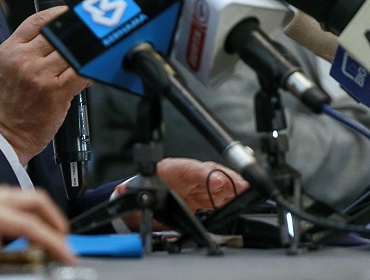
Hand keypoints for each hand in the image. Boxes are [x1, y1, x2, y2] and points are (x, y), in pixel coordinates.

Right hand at [0, 7, 91, 163]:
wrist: (0, 135)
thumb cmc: (2, 105)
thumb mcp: (4, 67)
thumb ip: (25, 49)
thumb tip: (56, 39)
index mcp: (9, 50)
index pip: (37, 21)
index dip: (58, 13)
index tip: (69, 13)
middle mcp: (23, 59)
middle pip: (57, 34)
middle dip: (74, 34)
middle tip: (86, 33)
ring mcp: (40, 75)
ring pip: (71, 52)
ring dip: (84, 53)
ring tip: (89, 54)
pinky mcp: (55, 92)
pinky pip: (80, 72)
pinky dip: (89, 69)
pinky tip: (91, 70)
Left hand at [0, 164, 75, 270]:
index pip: (27, 222)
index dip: (52, 239)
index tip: (68, 254)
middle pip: (34, 200)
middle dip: (55, 221)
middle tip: (63, 243)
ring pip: (19, 201)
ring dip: (35, 221)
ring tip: (34, 246)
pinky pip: (1, 205)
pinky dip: (10, 222)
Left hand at [113, 157, 249, 229]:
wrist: (141, 199)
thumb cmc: (139, 191)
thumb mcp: (133, 192)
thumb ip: (129, 192)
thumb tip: (122, 191)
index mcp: (170, 170)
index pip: (188, 169)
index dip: (202, 174)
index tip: (213, 179)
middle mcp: (187, 175)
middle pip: (210, 173)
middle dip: (227, 177)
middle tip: (242, 184)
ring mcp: (198, 186)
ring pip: (220, 183)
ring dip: (234, 187)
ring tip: (248, 190)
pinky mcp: (204, 198)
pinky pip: (221, 197)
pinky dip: (232, 198)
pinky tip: (242, 200)